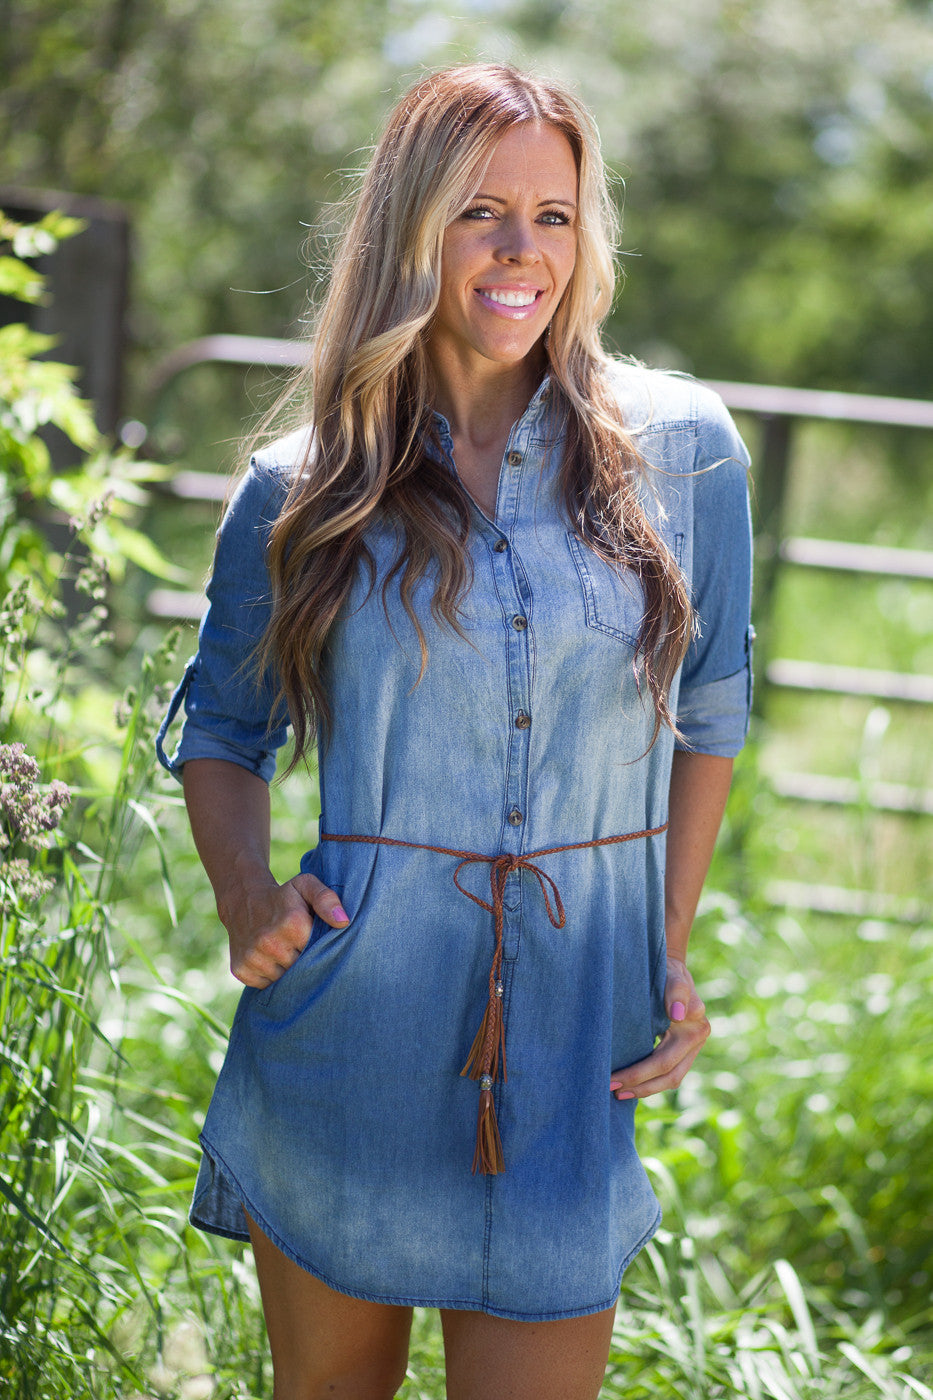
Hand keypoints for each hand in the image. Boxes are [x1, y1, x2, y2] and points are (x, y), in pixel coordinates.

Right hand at [220, 871, 349, 988]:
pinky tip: (272, 960)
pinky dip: (271, 977)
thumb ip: (327, 899)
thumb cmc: (282, 896)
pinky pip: (266, 985)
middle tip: (301, 948)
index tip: (317, 942)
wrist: (242, 899)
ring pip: (284, 981)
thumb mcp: (306, 886)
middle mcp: (270, 942)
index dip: (320, 950)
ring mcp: (253, 957)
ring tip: (286, 953)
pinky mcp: (241, 969)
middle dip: (306, 962)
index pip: (319, 952)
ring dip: (288, 972)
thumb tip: (342, 922)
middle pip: (302, 969)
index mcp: (292, 923)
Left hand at [609, 956, 709, 1100]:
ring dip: (645, 1089)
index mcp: (696, 1028)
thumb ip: (677, 990)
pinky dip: (650, 1082)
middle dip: (639, 1085)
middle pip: (668, 1075)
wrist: (673, 968)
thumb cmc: (669, 970)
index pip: (664, 1061)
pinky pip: (668, 1072)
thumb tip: (679, 1015)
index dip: (639, 1073)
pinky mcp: (683, 1049)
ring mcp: (691, 1048)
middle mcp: (696, 1042)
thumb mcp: (672, 974)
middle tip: (610, 1088)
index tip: (614, 1078)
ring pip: (670, 1079)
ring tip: (618, 1093)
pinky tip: (629, 1086)